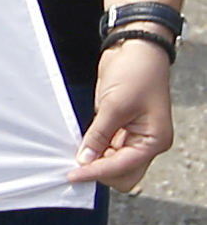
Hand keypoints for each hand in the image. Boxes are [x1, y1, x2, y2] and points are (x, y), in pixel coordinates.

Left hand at [70, 37, 173, 190]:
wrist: (135, 49)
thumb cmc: (135, 73)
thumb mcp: (114, 105)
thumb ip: (99, 135)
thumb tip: (85, 159)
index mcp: (154, 140)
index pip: (123, 167)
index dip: (97, 172)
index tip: (72, 175)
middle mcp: (146, 142)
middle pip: (123, 173)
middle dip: (99, 172)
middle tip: (72, 168)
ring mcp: (134, 135)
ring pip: (114, 162)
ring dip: (95, 162)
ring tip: (70, 159)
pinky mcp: (121, 126)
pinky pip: (107, 147)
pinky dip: (94, 149)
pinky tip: (79, 147)